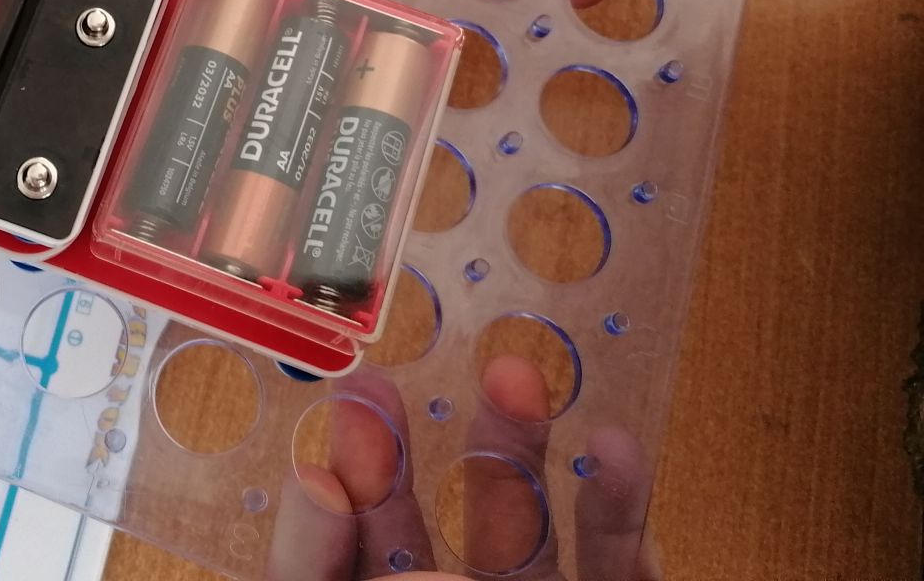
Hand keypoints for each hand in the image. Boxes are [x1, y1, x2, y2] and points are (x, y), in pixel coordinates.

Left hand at [266, 356, 659, 580]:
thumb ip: (315, 575)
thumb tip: (317, 486)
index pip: (350, 551)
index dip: (349, 474)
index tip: (354, 396)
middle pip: (420, 534)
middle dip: (407, 452)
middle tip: (394, 377)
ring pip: (524, 532)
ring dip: (518, 452)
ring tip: (515, 376)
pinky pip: (621, 567)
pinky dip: (623, 509)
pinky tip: (618, 447)